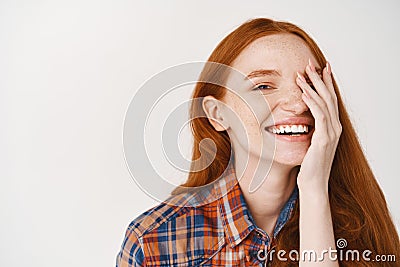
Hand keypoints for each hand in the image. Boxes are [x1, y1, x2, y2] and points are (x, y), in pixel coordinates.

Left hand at [295, 59, 341, 193]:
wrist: (313, 183)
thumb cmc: (310, 164)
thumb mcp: (311, 143)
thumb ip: (311, 130)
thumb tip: (302, 121)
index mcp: (332, 127)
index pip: (330, 99)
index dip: (326, 83)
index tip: (320, 68)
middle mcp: (335, 127)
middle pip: (329, 97)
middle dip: (320, 78)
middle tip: (311, 63)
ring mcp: (331, 133)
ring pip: (324, 103)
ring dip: (313, 86)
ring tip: (303, 73)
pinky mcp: (324, 138)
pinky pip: (319, 115)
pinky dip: (312, 102)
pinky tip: (304, 92)